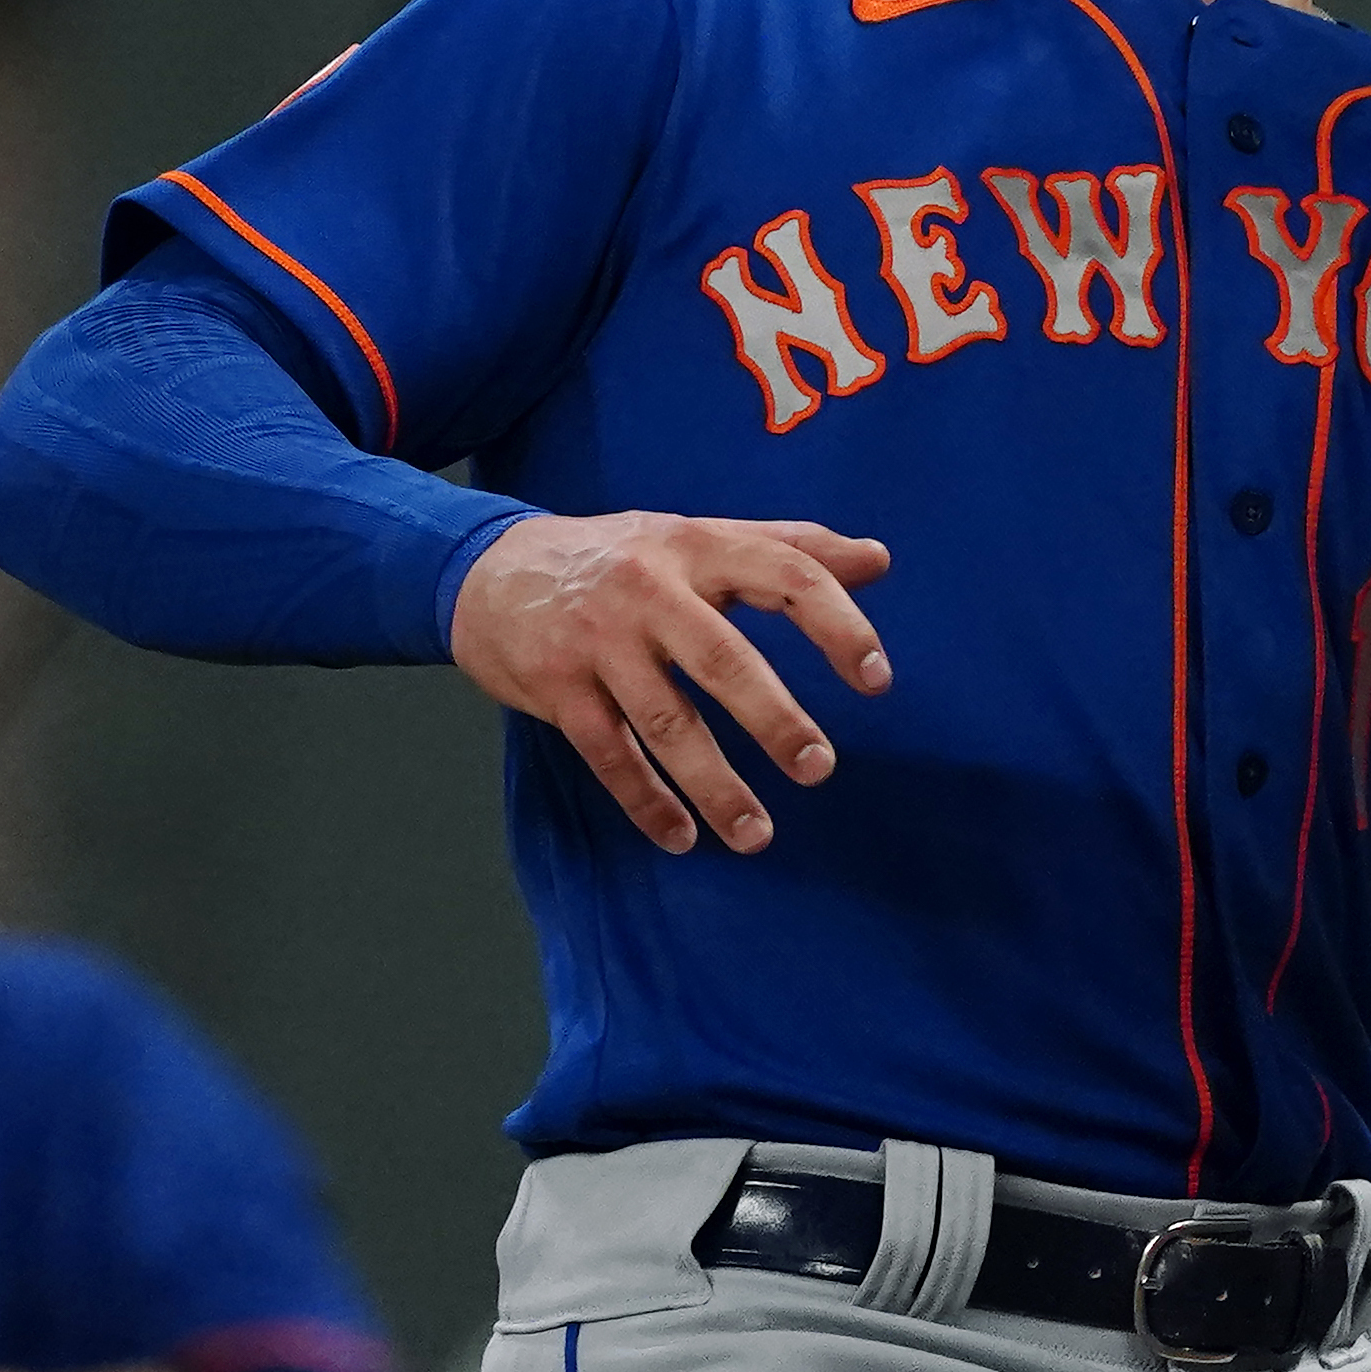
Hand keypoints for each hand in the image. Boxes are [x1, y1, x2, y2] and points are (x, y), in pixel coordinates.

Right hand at [448, 512, 893, 853]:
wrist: (491, 569)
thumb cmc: (619, 557)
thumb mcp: (699, 535)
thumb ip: (789, 546)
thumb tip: (879, 560)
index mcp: (698, 545)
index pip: (785, 573)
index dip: (838, 624)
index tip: (877, 678)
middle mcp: (649, 589)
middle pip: (722, 658)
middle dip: (774, 718)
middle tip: (819, 768)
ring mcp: (598, 641)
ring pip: (664, 721)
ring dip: (714, 784)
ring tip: (756, 835)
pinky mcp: (556, 687)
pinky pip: (608, 754)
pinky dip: (646, 801)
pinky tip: (681, 836)